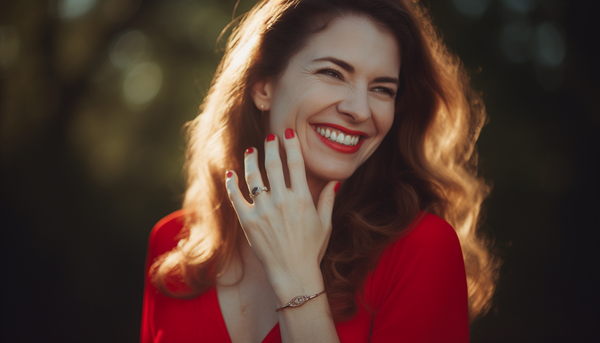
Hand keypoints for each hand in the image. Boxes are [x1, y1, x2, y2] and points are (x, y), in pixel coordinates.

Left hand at [225, 129, 337, 291]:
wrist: (293, 273)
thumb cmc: (311, 249)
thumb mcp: (325, 224)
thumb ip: (329, 200)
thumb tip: (336, 181)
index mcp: (302, 199)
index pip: (296, 163)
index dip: (291, 144)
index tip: (287, 132)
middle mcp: (282, 201)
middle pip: (274, 165)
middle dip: (271, 147)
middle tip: (269, 137)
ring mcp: (263, 210)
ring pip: (254, 176)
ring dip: (251, 160)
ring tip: (251, 151)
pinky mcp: (248, 221)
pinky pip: (237, 197)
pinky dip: (232, 183)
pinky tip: (231, 173)